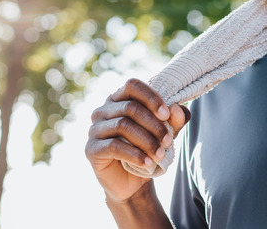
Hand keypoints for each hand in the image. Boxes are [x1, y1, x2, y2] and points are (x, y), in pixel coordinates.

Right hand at [85, 78, 189, 202]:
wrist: (132, 181)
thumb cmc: (148, 149)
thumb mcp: (166, 132)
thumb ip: (174, 119)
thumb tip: (176, 109)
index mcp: (119, 99)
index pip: (132, 86)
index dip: (150, 97)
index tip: (166, 115)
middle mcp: (103, 110)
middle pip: (130, 108)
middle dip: (153, 125)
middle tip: (168, 142)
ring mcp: (95, 129)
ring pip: (122, 126)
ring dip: (146, 141)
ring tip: (160, 154)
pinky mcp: (91, 149)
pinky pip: (113, 147)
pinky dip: (134, 155)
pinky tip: (148, 163)